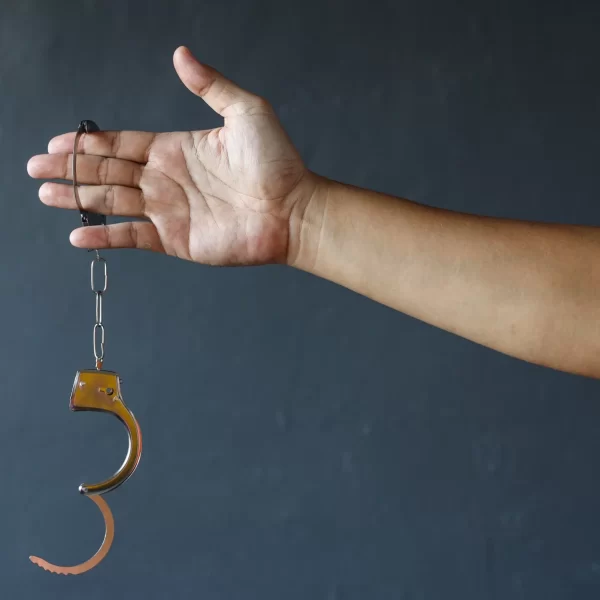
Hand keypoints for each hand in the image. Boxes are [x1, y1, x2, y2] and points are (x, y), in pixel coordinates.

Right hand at [27, 46, 319, 265]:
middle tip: (35, 167)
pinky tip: (79, 235)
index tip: (58, 140)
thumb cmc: (277, 163)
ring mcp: (169, 210)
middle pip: (107, 171)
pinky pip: (132, 237)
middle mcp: (166, 179)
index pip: (121, 143)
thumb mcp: (245, 112)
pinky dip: (105, 236)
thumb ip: (210, 85)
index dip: (88, 142)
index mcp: (175, 149)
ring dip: (77, 197)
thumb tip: (181, 54)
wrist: (293, 210)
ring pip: (111, 202)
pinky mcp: (175, 239)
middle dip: (71, 168)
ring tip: (45, 193)